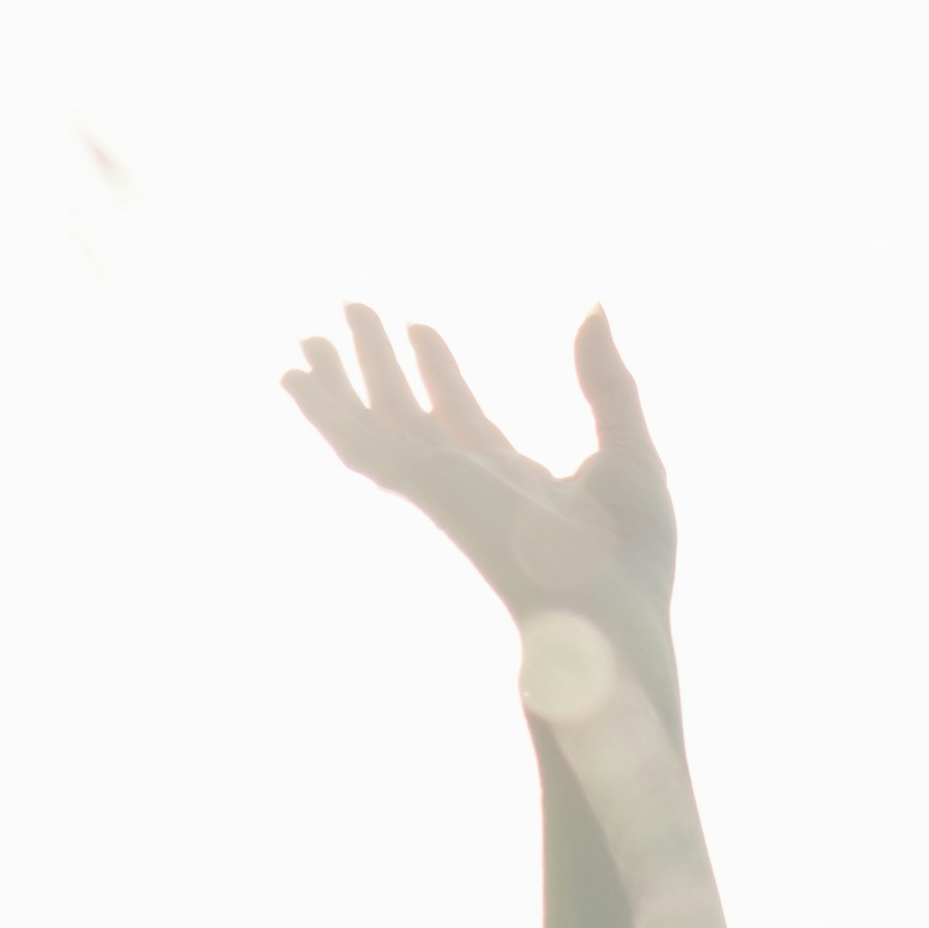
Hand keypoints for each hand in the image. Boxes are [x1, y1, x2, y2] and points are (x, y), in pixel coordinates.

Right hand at [281, 306, 677, 681]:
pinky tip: (297, 377)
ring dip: (341, 379)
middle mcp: (469, 488)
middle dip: (381, 364)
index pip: (462, 419)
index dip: (439, 371)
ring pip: (376, 424)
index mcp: (515, 486)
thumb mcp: (630, 449)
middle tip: (354, 310)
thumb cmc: (631, 563)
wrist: (608, 620)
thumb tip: (593, 307)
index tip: (419, 330)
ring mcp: (440, 490)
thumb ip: (607, 382)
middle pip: (410, 415)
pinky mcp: (420, 489)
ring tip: (309, 334)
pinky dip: (326, 409)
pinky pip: (359, 443)